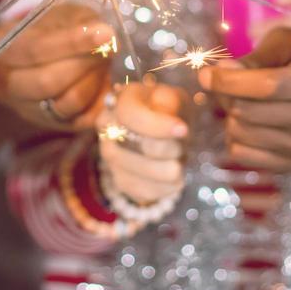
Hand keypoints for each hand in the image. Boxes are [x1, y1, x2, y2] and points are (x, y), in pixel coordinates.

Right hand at [0, 3, 114, 129]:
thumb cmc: (55, 28)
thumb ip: (79, 24)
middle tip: (108, 48)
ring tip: (103, 61)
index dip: (72, 42)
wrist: (47, 54)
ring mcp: (25, 109)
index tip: (106, 33)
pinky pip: (84, 118)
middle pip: (47, 82)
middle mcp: (3, 83)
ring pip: (68, 102)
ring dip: (94, 80)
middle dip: (85, 64)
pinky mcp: (51, 125)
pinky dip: (99, 97)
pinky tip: (102, 79)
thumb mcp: (61, 14)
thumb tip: (104, 35)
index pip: (35, 49)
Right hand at [98, 80, 187, 204]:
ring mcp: (110, 157)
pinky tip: (173, 176)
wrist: (165, 131)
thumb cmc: (169, 110)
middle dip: (170, 148)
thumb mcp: (173, 97)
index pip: (129, 114)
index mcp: (119, 101)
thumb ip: (170, 105)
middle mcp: (107, 129)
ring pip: (145, 173)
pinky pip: (145, 192)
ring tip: (178, 160)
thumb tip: (174, 127)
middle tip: (181, 144)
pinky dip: (166, 187)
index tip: (183, 130)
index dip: (157, 125)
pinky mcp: (120, 181)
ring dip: (171, 169)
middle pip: (142, 147)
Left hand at [205, 27, 290, 171]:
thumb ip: (257, 57)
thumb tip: (222, 71)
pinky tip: (247, 122)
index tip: (205, 73)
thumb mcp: (287, 43)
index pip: (270, 86)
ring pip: (242, 134)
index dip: (231, 80)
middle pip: (250, 113)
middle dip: (227, 95)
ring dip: (230, 115)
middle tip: (226, 82)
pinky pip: (241, 154)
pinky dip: (234, 137)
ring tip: (241, 100)